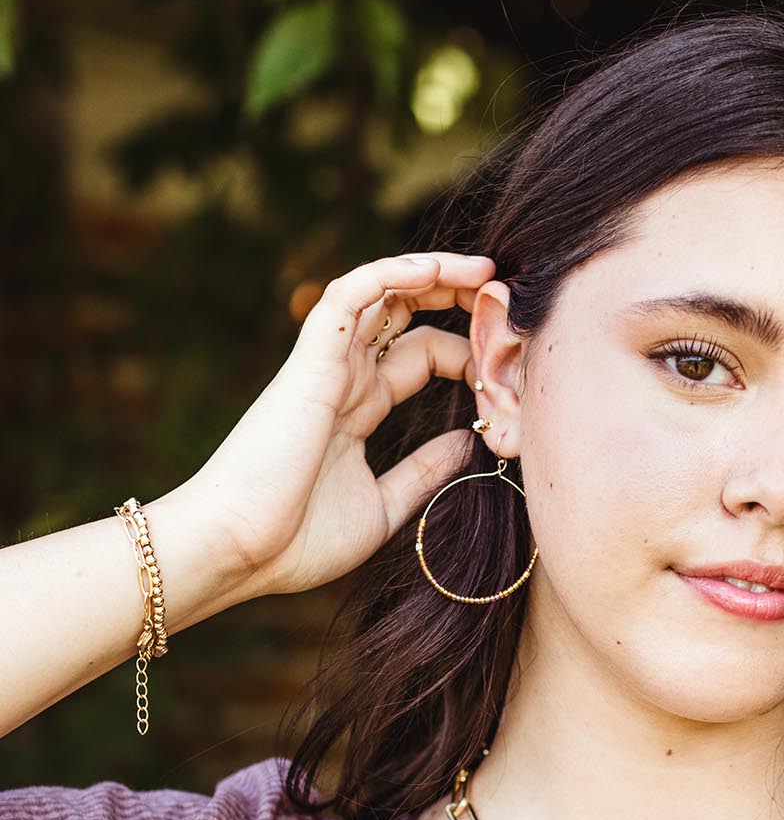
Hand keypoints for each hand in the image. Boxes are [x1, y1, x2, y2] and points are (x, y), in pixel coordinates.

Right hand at [176, 250, 495, 596]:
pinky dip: (389, 273)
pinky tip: (434, 269)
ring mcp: (327, 364)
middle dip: (457, 295)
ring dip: (433, 272)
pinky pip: (349, 295)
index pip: (423, 355)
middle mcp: (344, 376)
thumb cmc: (297, 541)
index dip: (468, 352)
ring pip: (381, 290)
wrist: (238, 551)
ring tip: (485, 269)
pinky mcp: (310, 360)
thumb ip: (425, 472)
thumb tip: (470, 442)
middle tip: (506, 292)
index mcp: (359, 407)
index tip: (508, 371)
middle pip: (406, 312)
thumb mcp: (383, 506)